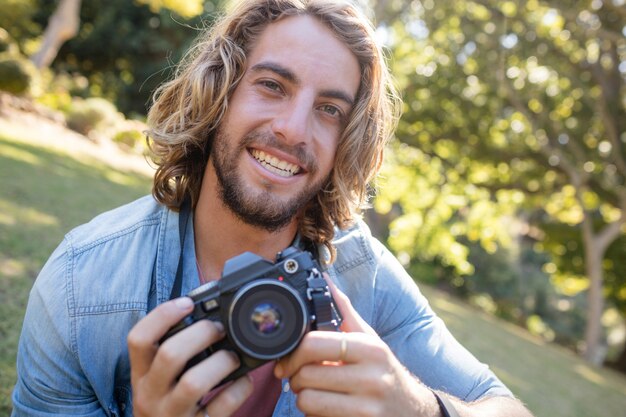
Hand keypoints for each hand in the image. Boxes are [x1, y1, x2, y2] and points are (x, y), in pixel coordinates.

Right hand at [127, 297, 252, 416]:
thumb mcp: (156, 382)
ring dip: (221, 362)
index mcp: (140, 376)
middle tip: (218, 329)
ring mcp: (173, 415)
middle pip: (170, 354)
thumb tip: (205, 317)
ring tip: (232, 357)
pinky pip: (222, 406)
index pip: (138, 339)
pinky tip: (244, 380)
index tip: (187, 303)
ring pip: (194, 382)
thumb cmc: (166, 407)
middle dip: (201, 334)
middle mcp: (151, 395)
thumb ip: (172, 353)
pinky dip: (240, 388)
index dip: (162, 315)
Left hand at [274, 278, 437, 416]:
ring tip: (314, 392)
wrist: (411, 410)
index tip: (289, 359)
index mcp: (370, 349)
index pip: (314, 345)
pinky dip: (314, 416)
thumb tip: (325, 280)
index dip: (293, 353)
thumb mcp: (370, 340)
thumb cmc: (384, 371)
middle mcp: (371, 378)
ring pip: (307, 402)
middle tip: (299, 377)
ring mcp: (367, 408)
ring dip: (303, 398)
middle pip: (305, 375)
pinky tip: (326, 408)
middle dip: (295, 378)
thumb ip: (345, 311)